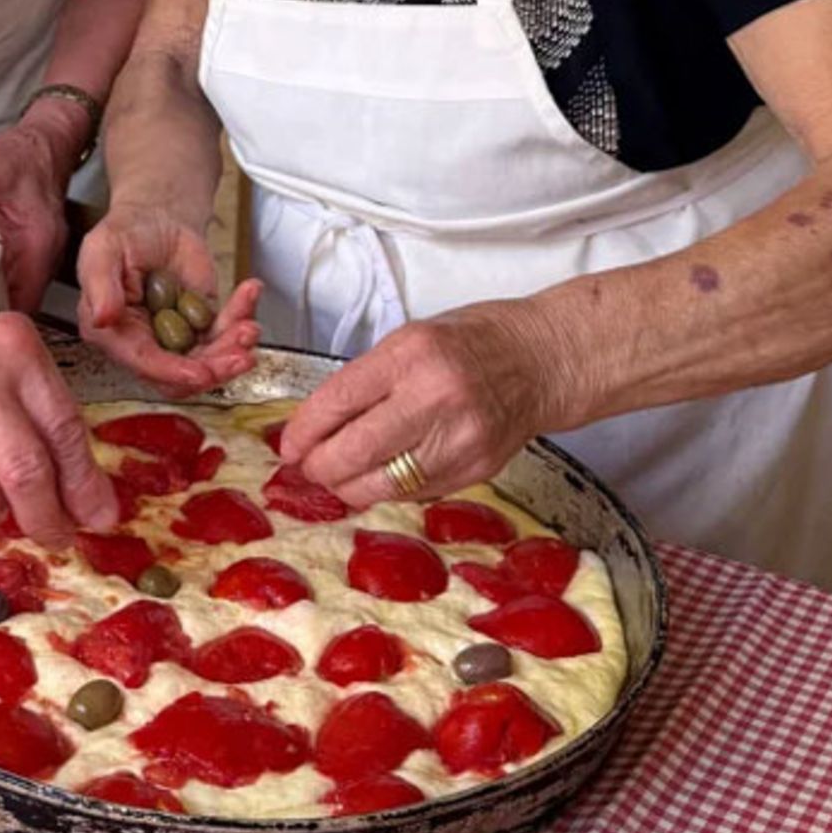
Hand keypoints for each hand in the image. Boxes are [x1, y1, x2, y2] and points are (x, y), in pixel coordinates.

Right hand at [0, 284, 119, 545]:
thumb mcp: (13, 352)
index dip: (85, 484)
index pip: (62, 430)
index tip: (101, 514)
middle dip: (49, 519)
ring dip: (0, 516)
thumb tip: (86, 490)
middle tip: (59, 534)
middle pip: (24, 473)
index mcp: (16, 351)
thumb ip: (48, 411)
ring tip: (2, 499)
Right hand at [78, 203, 261, 396]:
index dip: (173, 371)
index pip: (143, 362)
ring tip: (249, 325)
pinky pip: (226, 333)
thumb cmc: (125, 233)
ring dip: (233, 346)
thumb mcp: (103, 250)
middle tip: (240, 357)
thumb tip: (101, 318)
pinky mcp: (203, 326)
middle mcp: (144, 343)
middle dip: (214, 368)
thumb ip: (100, 284)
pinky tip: (249, 291)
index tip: (200, 373)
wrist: (157, 217)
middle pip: (181, 375)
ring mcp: (177, 338)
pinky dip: (242, 316)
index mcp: (112, 333)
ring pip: (209, 360)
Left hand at [282, 301, 565, 507]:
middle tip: (308, 464)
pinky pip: (413, 493)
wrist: (542, 361)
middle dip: (319, 466)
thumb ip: (368, 380)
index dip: (304, 430)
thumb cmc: (475, 341)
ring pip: (380, 485)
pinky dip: (387, 489)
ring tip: (339, 475)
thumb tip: (319, 423)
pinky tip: (381, 476)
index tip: (288, 443)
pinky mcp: (475, 471)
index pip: (338, 401)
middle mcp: (435, 399)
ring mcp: (458, 440)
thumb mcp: (412, 339)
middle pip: (353, 452)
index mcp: (412, 355)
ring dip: (348, 486)